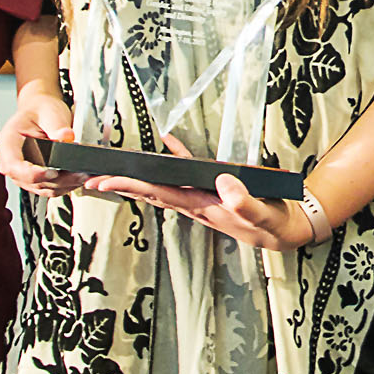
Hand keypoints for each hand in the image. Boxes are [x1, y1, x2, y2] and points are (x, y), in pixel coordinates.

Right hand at [0, 88, 84, 196]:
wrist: (41, 113)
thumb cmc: (41, 112)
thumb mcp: (50, 113)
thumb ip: (57, 126)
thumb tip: (66, 138)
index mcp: (7, 142)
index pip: (13, 165)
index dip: (32, 173)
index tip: (53, 173)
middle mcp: (9, 160)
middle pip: (29, 180)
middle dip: (56, 180)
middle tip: (78, 174)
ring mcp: (20, 172)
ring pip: (40, 188)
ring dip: (63, 185)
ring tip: (82, 175)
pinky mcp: (32, 179)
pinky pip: (47, 188)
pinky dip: (63, 186)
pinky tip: (76, 178)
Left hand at [86, 136, 319, 251]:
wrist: (283, 231)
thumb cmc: (271, 224)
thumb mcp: (262, 216)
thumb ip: (243, 202)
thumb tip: (221, 181)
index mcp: (203, 208)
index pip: (160, 195)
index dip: (132, 187)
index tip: (105, 181)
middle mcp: (196, 203)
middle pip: (152, 192)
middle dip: (122, 185)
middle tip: (90, 178)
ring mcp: (202, 197)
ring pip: (163, 185)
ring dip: (139, 177)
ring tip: (114, 168)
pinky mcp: (213, 189)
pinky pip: (188, 170)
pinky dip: (176, 156)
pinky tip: (168, 142)